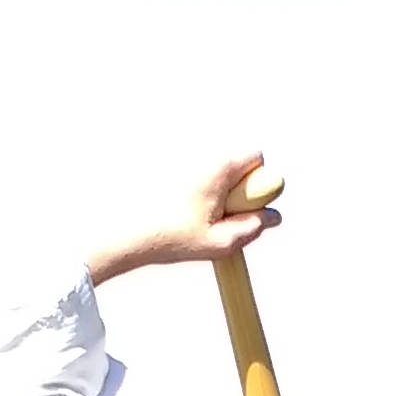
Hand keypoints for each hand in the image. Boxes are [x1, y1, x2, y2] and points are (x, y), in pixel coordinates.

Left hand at [85, 155, 280, 284]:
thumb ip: (253, 228)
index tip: (243, 206)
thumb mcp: (220, 242)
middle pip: (235, 162)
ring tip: (191, 217)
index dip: (258, 183)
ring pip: (212, 170)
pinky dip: (189, 191)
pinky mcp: (163, 165)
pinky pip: (192, 174)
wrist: (123, 234)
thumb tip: (273, 218)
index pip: (256, 156)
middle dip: (235, 188)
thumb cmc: (169, 237)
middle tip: (216, 217)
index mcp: (219, 166)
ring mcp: (181, 157)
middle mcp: (201, 154)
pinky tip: (174, 211)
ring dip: (211, 192)